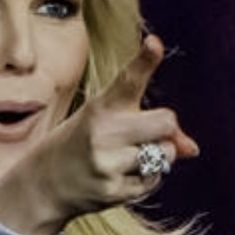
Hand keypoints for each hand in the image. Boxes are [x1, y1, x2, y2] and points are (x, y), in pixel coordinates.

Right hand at [0, 34, 198, 234]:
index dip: (145, 60)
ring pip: (166, 153)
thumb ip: (149, 125)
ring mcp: (107, 163)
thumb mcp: (106, 123)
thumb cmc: (82, 144)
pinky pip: (155, 180)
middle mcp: (103, 133)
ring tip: (127, 158)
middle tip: (145, 134)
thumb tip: (192, 149)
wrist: (41, 185)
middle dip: (166, 129)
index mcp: (100, 107)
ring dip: (158, 156)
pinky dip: (147, 177)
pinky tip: (121, 176)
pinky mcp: (113, 191)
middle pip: (167, 122)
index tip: (155, 43)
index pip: (128, 80)